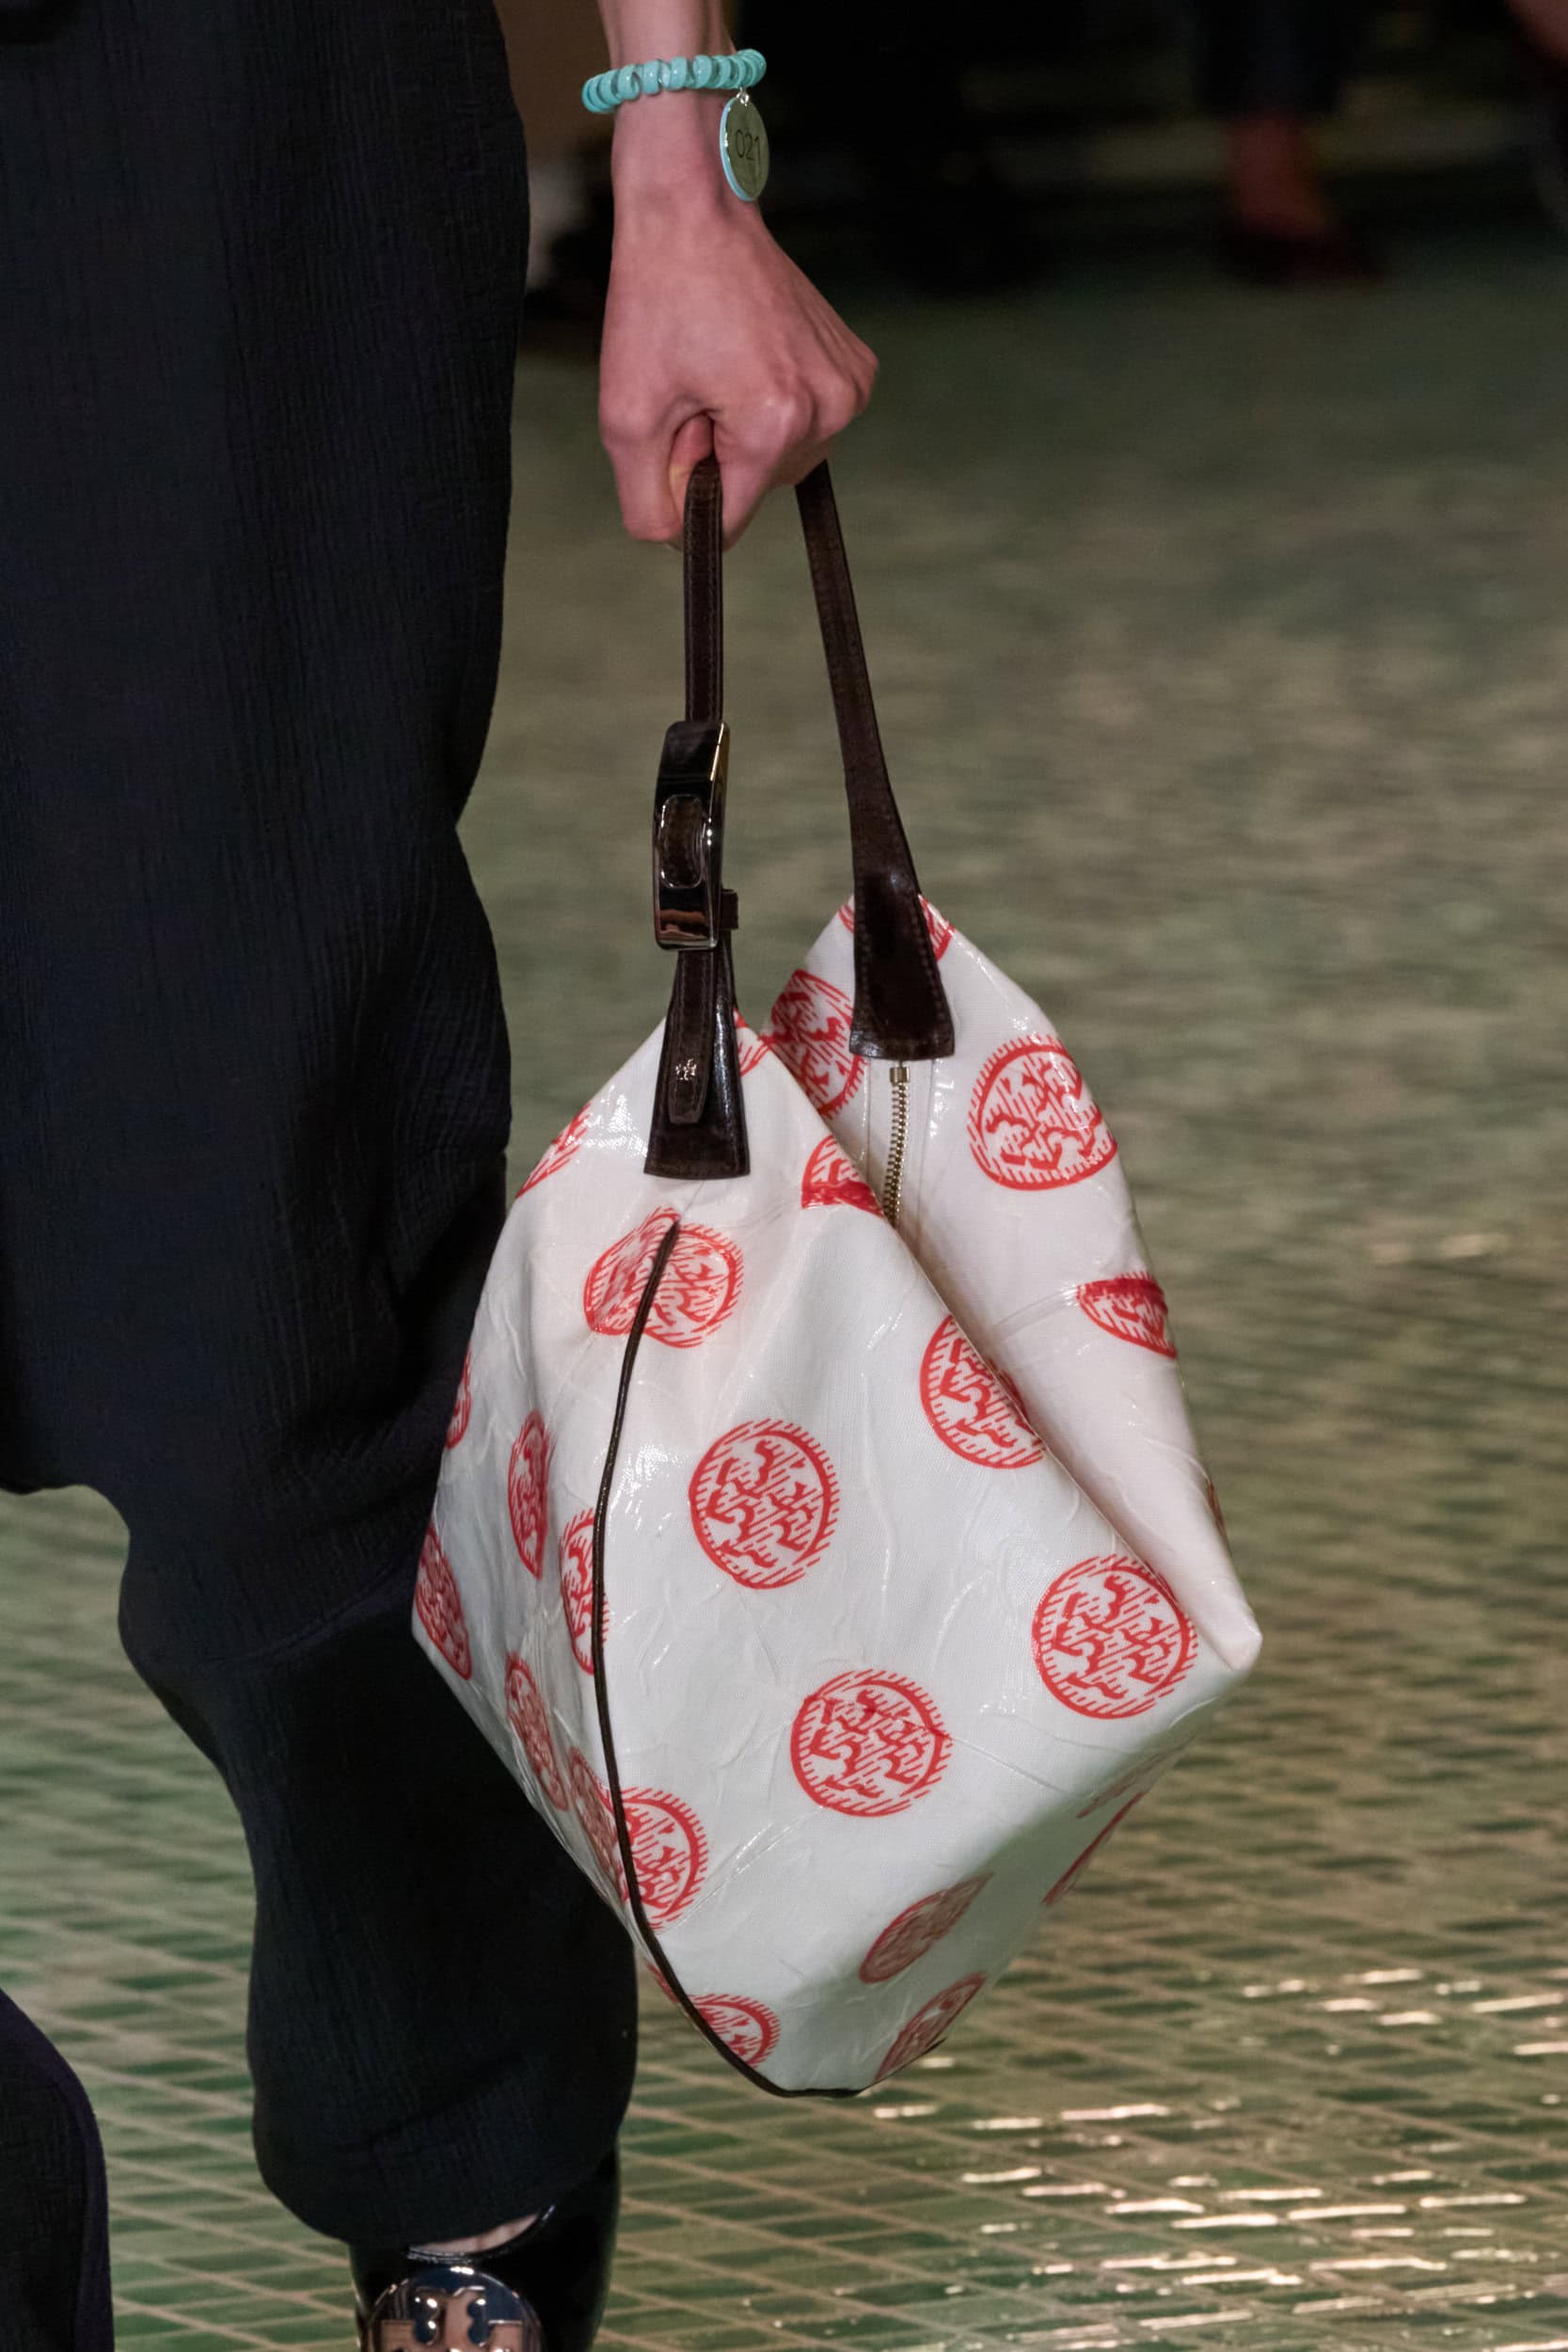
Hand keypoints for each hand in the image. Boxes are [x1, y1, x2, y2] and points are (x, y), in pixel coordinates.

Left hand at [597, 103, 876, 546]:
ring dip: (744, 431)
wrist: (697, 210)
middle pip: (760, 489)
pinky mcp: (856, 368)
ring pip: (785, 459)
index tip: (677, 429)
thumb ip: (645, 503)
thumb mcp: (625, 416)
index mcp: (775, 425)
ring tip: (720, 363)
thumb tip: (677, 541)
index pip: (731, 523)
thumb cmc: (658, 300)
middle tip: (694, 384)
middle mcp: (829, 410)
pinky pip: (808, 423)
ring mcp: (850, 388)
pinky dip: (773, 404)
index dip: (690, 490)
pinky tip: (750, 354)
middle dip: (720, 454)